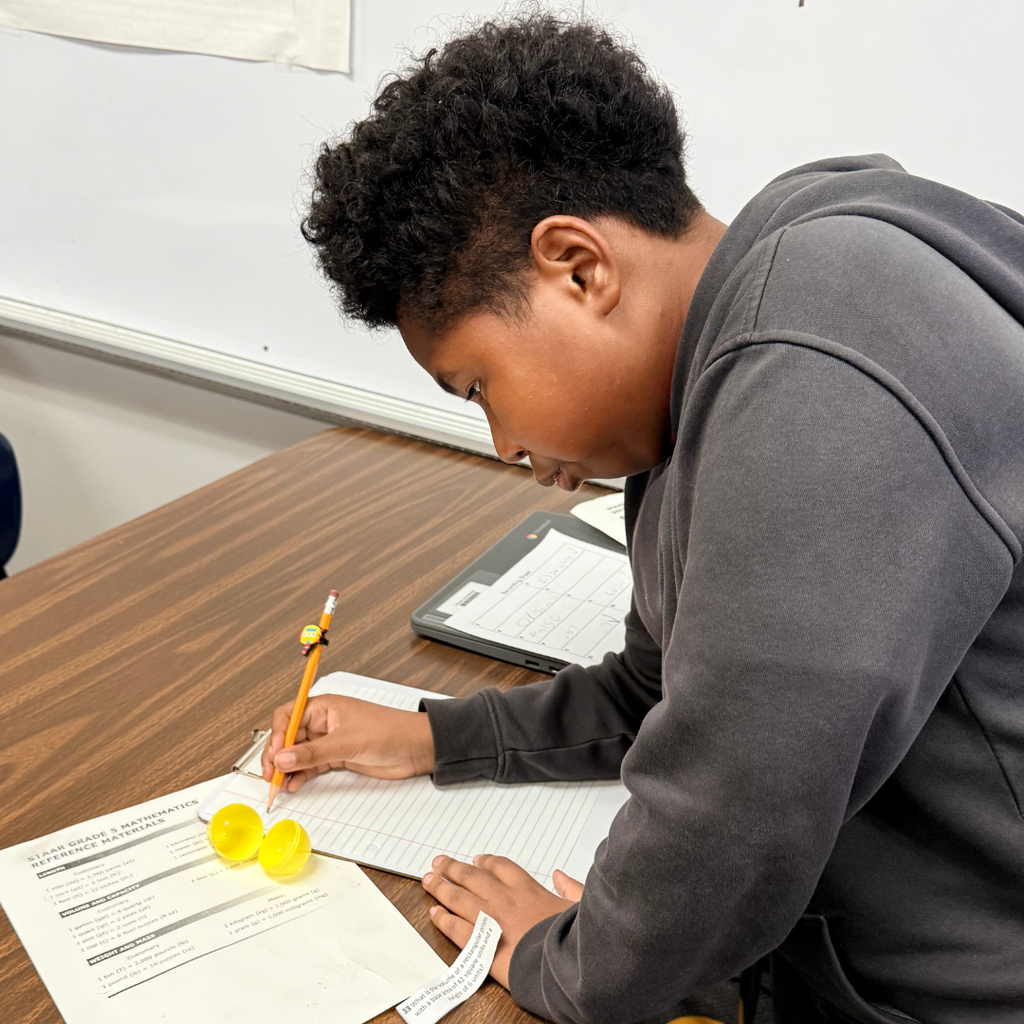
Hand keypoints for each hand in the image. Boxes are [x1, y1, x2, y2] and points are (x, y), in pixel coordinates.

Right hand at [261, 694, 434, 791]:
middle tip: (270, 775)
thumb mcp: (347, 742)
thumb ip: (313, 753)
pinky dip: (300, 775)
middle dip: (277, 755)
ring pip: (298, 753)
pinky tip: (293, 785)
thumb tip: (282, 758)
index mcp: (324, 707)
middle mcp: (324, 721)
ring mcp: (330, 739)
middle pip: (289, 736)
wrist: (415, 748)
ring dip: (287, 768)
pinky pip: (311, 765)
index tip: (274, 756)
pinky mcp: (337, 756)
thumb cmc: (389, 731)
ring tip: (278, 785)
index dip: (277, 736)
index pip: (288, 716)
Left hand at [422, 854, 583, 987]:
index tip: (477, 860)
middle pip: (473, 878)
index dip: (486, 862)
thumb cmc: (574, 938)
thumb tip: (561, 876)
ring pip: (459, 898)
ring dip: (442, 888)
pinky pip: (457, 929)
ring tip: (429, 880)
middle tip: (439, 863)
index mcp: (528, 890)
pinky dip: (444, 920)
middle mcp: (505, 900)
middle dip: (455, 869)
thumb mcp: (581, 906)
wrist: (563, 967)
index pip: (501, 868)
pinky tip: (434, 913)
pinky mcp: (482, 946)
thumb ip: (571, 888)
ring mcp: (491, 921)